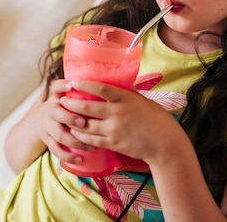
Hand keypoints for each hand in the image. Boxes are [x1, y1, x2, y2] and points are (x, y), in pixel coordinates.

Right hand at [36, 79, 94, 164]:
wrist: (46, 119)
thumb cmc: (71, 105)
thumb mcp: (74, 94)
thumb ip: (89, 88)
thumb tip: (119, 77)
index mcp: (58, 95)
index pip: (56, 86)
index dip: (63, 86)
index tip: (72, 85)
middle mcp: (51, 109)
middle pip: (57, 111)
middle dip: (70, 117)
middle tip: (84, 122)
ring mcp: (48, 125)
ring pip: (58, 133)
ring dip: (74, 140)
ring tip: (89, 145)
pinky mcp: (48, 140)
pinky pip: (56, 149)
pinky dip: (67, 155)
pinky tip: (80, 160)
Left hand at [59, 79, 184, 163]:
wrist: (164, 143)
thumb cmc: (156, 119)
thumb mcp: (142, 100)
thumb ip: (128, 93)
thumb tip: (117, 83)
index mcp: (125, 99)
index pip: (100, 89)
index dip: (84, 85)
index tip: (72, 82)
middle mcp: (118, 113)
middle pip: (87, 107)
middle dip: (71, 103)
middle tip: (62, 100)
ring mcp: (114, 129)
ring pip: (85, 125)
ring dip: (72, 120)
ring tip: (64, 116)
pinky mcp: (114, 143)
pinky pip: (91, 140)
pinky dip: (81, 135)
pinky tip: (75, 131)